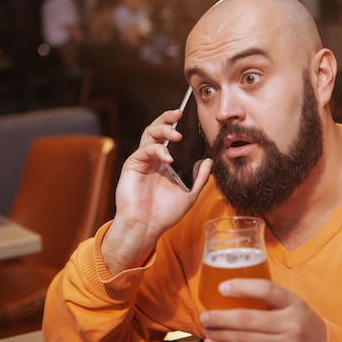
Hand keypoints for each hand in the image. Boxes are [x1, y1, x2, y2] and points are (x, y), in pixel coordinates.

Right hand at [102, 109, 211, 273]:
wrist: (147, 227)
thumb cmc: (165, 213)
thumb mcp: (189, 194)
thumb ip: (200, 177)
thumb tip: (209, 161)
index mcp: (167, 162)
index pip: (171, 138)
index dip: (178, 125)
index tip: (190, 117)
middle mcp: (154, 158)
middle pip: (158, 130)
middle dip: (168, 119)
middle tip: (179, 114)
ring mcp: (143, 161)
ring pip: (149, 134)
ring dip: (162, 130)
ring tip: (176, 134)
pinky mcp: (132, 165)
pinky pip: (144, 150)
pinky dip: (156, 150)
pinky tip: (167, 158)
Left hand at [200, 279, 326, 341]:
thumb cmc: (305, 328)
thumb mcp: (296, 307)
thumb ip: (273, 300)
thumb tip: (236, 291)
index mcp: (295, 304)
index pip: (267, 290)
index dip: (242, 287)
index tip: (223, 287)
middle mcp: (291, 325)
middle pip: (247, 319)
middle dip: (221, 317)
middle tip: (206, 315)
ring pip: (243, 339)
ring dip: (220, 334)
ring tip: (207, 329)